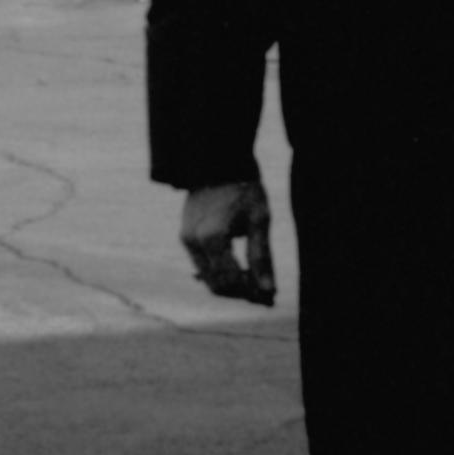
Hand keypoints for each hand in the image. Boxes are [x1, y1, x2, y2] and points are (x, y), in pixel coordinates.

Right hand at [181, 178, 275, 304]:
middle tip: (262, 288)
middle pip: (217, 285)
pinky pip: (202, 264)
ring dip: (229, 282)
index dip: (250, 292)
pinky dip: (219, 270)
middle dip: (240, 291)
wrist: (220, 160)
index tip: (268, 294)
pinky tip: (238, 265)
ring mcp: (186, 239)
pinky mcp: (184, 235)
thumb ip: (262, 257)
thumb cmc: (245, 187)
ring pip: (208, 278)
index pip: (230, 282)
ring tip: (252, 276)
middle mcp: (194, 242)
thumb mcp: (260, 219)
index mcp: (213, 238)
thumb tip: (268, 290)